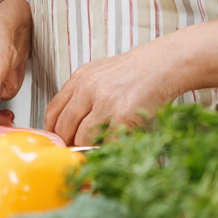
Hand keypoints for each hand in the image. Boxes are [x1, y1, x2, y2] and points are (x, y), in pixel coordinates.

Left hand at [44, 39, 183, 145]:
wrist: (164, 64)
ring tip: (95, 152)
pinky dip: (107, 150)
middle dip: (68, 145)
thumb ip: (83, 96)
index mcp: (80, 78)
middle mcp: (88, 88)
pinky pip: (107, 142)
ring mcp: (105, 102)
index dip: (53, 132)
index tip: (59, 142)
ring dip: (88, 149)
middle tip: (76, 153)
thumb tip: (69, 126)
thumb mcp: (100, 75)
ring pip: (83, 138)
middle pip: (64, 127)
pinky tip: (113, 148)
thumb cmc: (136, 72)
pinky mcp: (123, 115)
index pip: (53, 111)